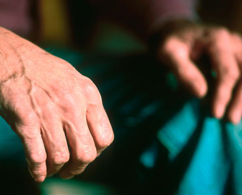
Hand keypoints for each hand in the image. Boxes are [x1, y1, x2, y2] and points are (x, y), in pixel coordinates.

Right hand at [0, 27, 113, 181]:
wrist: (13, 58)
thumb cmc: (46, 72)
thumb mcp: (76, 81)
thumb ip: (88, 105)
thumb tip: (94, 133)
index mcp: (89, 95)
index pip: (105, 137)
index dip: (97, 152)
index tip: (88, 155)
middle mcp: (73, 105)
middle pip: (86, 153)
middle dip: (79, 167)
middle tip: (71, 170)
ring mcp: (50, 113)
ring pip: (62, 158)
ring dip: (59, 170)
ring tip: (55, 169)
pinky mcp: (26, 120)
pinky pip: (37, 156)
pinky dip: (39, 170)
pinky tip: (39, 172)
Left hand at [154, 20, 241, 123]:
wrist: (177, 31)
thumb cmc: (171, 42)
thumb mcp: (169, 53)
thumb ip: (183, 70)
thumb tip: (201, 93)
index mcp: (217, 39)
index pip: (227, 71)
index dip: (223, 94)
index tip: (215, 114)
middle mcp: (233, 41)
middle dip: (239, 99)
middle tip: (229, 121)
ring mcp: (237, 47)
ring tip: (234, 117)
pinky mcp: (237, 54)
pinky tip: (237, 104)